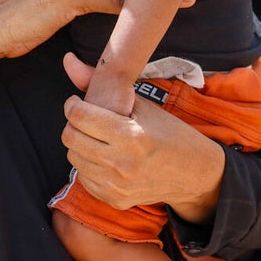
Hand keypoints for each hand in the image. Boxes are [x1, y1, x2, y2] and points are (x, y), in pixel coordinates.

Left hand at [61, 54, 223, 223]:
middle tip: (83, 117)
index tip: (77, 101)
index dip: (72, 104)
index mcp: (130, 136)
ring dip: (79, 143)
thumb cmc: (167, 131)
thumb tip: (68, 61)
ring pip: (73, 158)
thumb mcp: (140, 104)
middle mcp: (122, 163)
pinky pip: (84, 178)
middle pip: (70, 138)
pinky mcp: (115, 199)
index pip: (79, 116)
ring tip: (95, 136)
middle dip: (72, 123)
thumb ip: (99, 83)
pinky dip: (88, 164)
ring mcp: (117, 185)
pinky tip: (103, 155)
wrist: (192, 172)